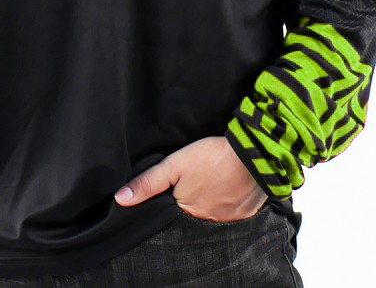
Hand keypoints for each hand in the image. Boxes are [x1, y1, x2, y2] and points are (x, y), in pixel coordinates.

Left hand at [113, 135, 266, 221]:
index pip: (172, 217)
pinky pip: (232, 214)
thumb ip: (148, 182)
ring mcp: (229, 220)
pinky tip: (226, 189)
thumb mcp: (174, 165)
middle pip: (192, 218)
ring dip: (209, 205)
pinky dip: (227, 204)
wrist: (254, 152)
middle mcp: (208, 223)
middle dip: (191, 206)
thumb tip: (121, 199)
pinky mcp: (246, 214)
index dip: (171, 205)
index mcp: (189, 213)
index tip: (173, 192)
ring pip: (212, 216)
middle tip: (195, 186)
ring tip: (210, 186)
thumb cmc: (212, 157)